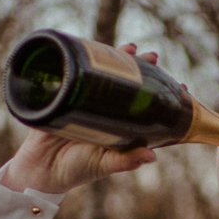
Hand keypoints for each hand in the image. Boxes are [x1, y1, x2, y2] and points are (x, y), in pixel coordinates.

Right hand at [0, 43, 163, 193]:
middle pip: (128, 85)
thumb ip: (124, 161)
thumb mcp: (103, 165)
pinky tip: (96, 48)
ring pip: (106, 75)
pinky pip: (79, 74)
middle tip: (153, 57)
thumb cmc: (76, 170)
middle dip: (142, 69)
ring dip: (119, 59)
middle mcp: (107, 111)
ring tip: (131, 48)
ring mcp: (87, 101)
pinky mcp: (66, 96)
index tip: (180, 86)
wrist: (38, 170)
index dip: (162, 95)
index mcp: (121, 127)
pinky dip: (88, 59)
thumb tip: (151, 156)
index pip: (146, 107)